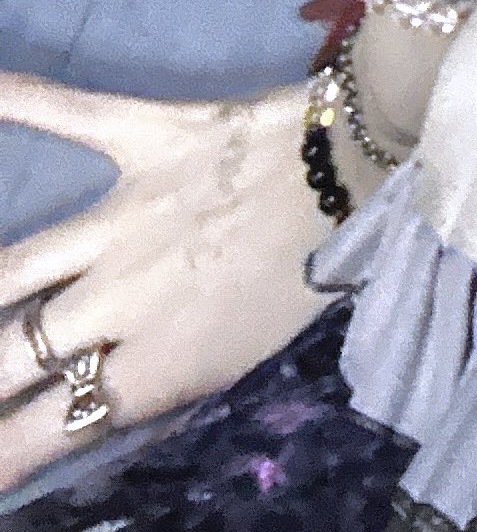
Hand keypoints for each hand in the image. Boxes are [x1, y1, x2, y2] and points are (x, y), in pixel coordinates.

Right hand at [0, 73, 329, 498]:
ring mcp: (131, 215)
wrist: (384, 168)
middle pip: (5, 359)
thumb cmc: (325, 271)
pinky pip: (72, 114)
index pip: (44, 434)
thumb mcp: (247, 365)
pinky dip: (18, 98)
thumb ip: (163, 388)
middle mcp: (126, 299)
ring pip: (10, 271)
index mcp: (159, 365)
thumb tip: (95, 414)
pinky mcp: (153, 137)